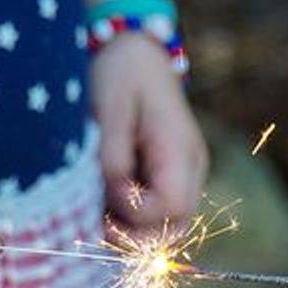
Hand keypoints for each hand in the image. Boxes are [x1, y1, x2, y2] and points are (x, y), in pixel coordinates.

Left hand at [91, 35, 208, 233]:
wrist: (134, 50)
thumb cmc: (120, 74)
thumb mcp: (109, 111)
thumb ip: (113, 157)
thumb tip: (115, 199)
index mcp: (179, 150)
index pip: (170, 209)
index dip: (135, 218)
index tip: (104, 204)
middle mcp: (190, 168)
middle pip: (175, 228)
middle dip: (136, 238)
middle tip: (96, 225)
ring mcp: (183, 174)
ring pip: (167, 227)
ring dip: (133, 233)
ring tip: (97, 216)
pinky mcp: (168, 176)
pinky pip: (157, 213)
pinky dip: (132, 220)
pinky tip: (105, 207)